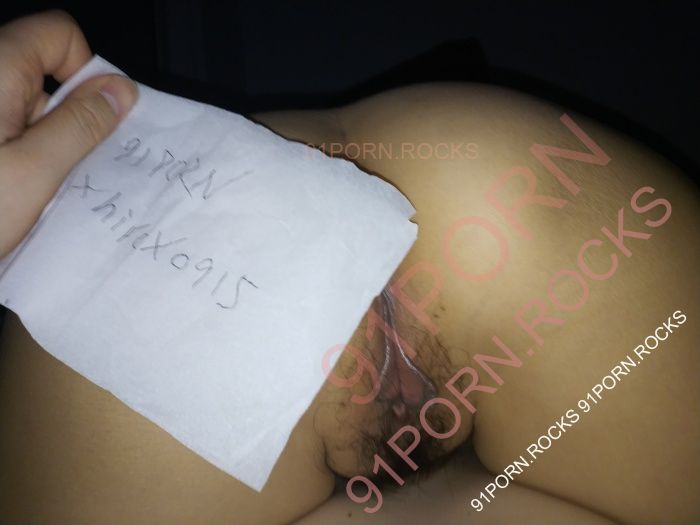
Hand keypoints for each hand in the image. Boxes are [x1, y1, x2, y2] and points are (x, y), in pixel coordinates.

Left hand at [0, 10, 136, 258]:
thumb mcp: (36, 171)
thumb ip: (82, 125)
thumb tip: (120, 92)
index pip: (60, 35)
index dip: (87, 73)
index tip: (95, 120)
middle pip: (46, 73)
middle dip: (68, 118)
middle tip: (60, 168)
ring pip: (29, 107)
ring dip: (46, 144)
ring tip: (32, 188)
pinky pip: (9, 130)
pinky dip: (24, 155)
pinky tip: (16, 191)